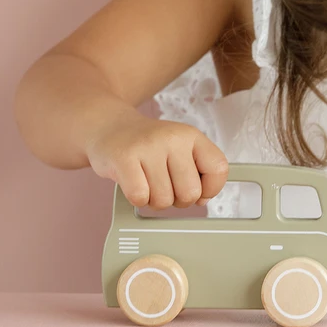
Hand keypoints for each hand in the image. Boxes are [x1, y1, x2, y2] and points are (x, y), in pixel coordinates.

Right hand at [85, 111, 228, 209]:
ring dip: (154, 200)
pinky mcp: (124, 158)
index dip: (210, 189)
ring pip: (164, 200)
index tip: (198, 189)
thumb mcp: (179, 148)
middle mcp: (172, 138)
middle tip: (164, 185)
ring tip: (146, 180)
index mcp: (191, 135)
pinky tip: (133, 183)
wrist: (108, 126)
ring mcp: (148, 147)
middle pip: (190, 193)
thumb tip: (203, 199)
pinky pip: (140, 197)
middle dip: (177, 199)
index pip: (218, 169)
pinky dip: (137, 199)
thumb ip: (197, 172)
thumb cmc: (146, 145)